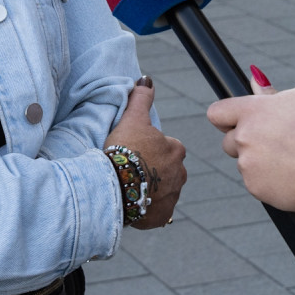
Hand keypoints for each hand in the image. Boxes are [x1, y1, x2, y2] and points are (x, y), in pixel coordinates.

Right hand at [105, 77, 185, 228]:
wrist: (113, 185)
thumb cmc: (124, 149)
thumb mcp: (132, 119)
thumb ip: (141, 98)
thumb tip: (147, 78)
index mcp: (176, 151)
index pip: (169, 148)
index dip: (152, 149)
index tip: (137, 152)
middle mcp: (180, 174)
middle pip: (169, 170)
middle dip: (156, 171)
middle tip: (134, 170)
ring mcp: (172, 197)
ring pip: (164, 191)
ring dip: (152, 189)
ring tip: (131, 187)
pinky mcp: (163, 216)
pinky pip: (158, 211)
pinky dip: (149, 209)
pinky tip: (134, 203)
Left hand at [206, 79, 294, 212]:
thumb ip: (273, 92)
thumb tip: (255, 82)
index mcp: (253, 112)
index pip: (217, 112)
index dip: (226, 116)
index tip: (236, 120)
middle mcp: (245, 138)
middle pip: (229, 141)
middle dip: (246, 142)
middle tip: (276, 142)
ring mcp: (248, 166)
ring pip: (246, 163)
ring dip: (261, 162)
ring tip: (294, 159)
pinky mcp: (257, 189)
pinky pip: (257, 183)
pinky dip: (271, 180)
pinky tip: (294, 175)